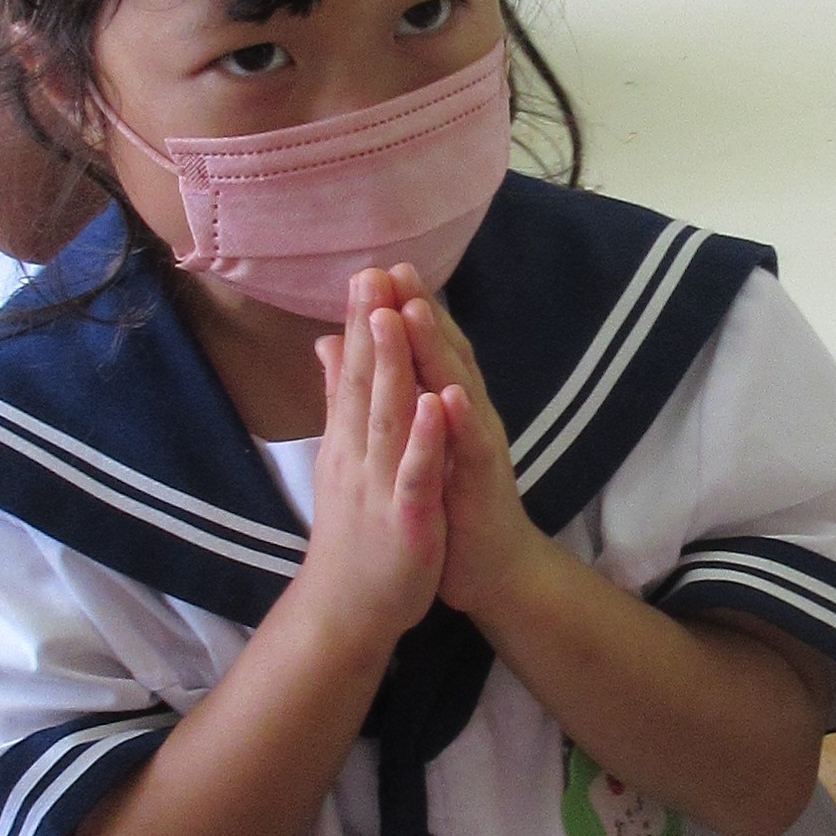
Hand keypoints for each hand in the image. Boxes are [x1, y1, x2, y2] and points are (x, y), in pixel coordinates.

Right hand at [297, 274, 447, 647]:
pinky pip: (416, 472)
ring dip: (392, 366)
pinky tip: (434, 403)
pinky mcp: (406, 516)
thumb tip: (327, 346)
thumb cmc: (352, 529)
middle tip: (370, 272)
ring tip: (395, 315)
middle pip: (365, 381)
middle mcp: (358, 453)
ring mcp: (380, 483)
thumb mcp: (342, 456)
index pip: (353, 370)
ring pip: (387, 417)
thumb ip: (338, 400)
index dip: (359, 321)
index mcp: (348, 438)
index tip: (364, 270)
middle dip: (370, 326)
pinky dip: (425, 438)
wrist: (347, 609)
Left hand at [383, 265, 548, 619]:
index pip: (423, 347)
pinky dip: (461, 421)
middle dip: (420, 311)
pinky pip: (472, 448)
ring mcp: (478, 445)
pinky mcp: (483, 482)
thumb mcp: (412, 441)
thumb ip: (388, 391)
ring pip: (459, 388)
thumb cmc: (449, 500)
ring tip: (417, 311)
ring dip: (439, 350)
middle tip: (396, 269)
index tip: (375, 269)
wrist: (490, 567)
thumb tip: (346, 347)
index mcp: (445, 404)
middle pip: (444, 353)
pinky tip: (448, 396)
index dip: (401, 309)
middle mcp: (467, 414)